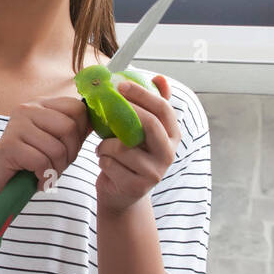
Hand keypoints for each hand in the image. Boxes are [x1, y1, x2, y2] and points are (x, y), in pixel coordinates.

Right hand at [0, 95, 94, 196]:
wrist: (1, 186)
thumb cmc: (33, 164)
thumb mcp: (58, 143)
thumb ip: (75, 130)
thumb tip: (99, 121)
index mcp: (41, 104)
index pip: (77, 108)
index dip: (81, 133)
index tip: (70, 149)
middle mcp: (27, 109)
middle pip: (69, 127)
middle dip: (70, 154)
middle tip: (57, 166)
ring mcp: (15, 125)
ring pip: (56, 148)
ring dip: (56, 169)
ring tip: (46, 174)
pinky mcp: (8, 146)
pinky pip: (41, 162)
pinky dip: (44, 177)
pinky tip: (37, 180)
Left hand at [95, 75, 180, 215]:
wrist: (121, 195)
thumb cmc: (129, 157)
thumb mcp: (141, 132)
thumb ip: (151, 107)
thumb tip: (160, 78)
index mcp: (172, 136)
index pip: (164, 109)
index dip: (143, 94)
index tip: (121, 84)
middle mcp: (168, 154)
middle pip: (151, 124)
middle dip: (128, 109)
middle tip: (108, 99)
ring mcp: (155, 172)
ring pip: (122, 146)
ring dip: (105, 144)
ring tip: (104, 148)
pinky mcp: (137, 186)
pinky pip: (110, 163)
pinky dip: (101, 159)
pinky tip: (105, 163)